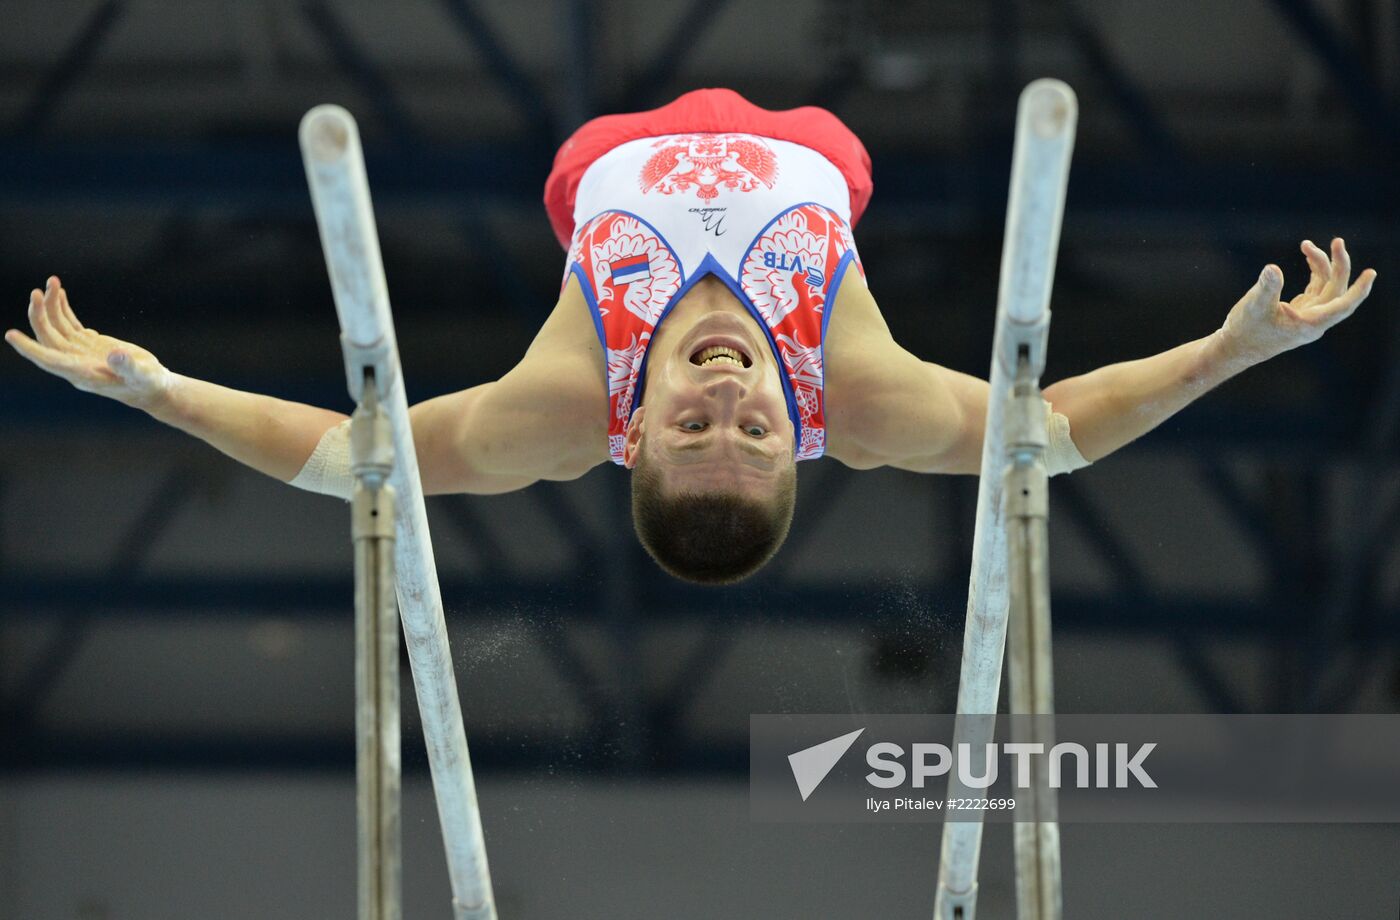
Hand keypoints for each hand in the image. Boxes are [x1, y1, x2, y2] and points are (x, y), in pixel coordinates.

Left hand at [5, 276, 174, 410]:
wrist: (151, 385)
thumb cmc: (147, 384)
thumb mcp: (143, 375)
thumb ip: (128, 366)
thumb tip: (115, 355)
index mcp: (82, 373)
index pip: (49, 360)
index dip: (30, 349)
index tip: (10, 335)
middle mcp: (75, 362)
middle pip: (48, 338)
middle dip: (39, 315)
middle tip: (38, 292)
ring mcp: (79, 351)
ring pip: (56, 327)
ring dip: (50, 306)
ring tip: (52, 282)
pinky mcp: (87, 342)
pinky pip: (68, 324)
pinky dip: (61, 308)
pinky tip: (59, 293)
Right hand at [1217, 238, 1376, 366]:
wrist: (1233, 348)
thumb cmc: (1244, 331)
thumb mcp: (1254, 307)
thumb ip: (1267, 287)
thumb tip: (1272, 268)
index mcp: (1310, 324)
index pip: (1342, 305)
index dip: (1359, 290)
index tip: (1371, 273)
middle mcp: (1313, 320)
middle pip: (1336, 289)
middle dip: (1338, 265)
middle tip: (1336, 241)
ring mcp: (1306, 315)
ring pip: (1324, 286)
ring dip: (1320, 265)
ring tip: (1305, 245)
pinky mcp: (1297, 311)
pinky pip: (1315, 288)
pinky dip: (1314, 273)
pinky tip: (1308, 257)